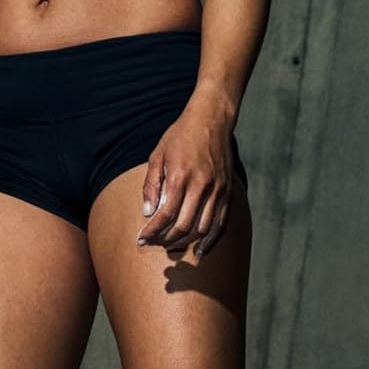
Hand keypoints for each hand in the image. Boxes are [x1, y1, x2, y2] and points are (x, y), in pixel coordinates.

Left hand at [134, 102, 235, 258]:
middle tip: (154, 243)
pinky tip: (200, 249)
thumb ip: (151, 185)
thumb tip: (148, 213)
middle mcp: (201, 186)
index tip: (141, 239)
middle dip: (165, 240)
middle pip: (183, 226)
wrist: (211, 119)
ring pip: (202, 228)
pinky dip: (210, 239)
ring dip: (185, 242)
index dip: (151, 231)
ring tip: (171, 246)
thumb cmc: (180, 136)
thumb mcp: (157, 155)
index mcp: (180, 177)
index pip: (164, 215)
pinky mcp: (227, 192)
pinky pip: (220, 223)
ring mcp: (217, 190)